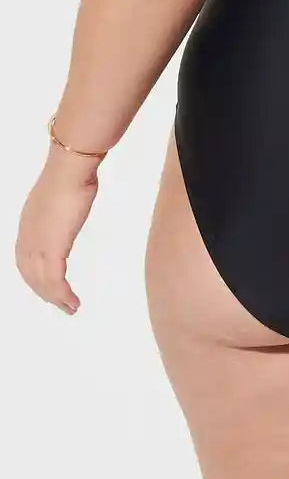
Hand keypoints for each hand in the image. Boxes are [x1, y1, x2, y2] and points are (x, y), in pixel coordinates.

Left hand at [15, 146, 99, 314]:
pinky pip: (55, 280)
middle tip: (60, 303)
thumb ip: (59, 206)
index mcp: (28, 225)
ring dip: (55, 298)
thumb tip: (68, 203)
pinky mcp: (53, 248)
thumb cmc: (70, 174)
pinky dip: (62, 294)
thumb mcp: (60, 195)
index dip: (34, 275)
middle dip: (44, 292)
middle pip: (30, 274)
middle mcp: (28, 238)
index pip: (25, 259)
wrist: (69, 170)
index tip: (47, 284)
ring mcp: (38, 244)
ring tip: (70, 308)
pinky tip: (72, 301)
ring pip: (42, 281)